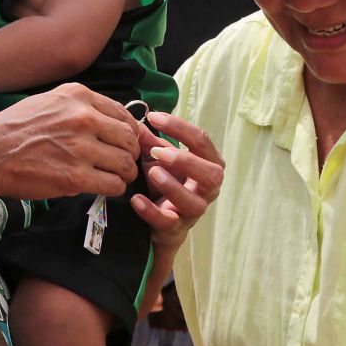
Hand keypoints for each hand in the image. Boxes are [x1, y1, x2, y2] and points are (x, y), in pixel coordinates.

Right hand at [0, 83, 141, 200]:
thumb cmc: (14, 130)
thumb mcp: (48, 101)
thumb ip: (78, 107)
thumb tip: (108, 121)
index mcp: (78, 96)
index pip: (123, 113)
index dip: (130, 132)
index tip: (125, 143)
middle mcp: (84, 118)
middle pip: (129, 138)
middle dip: (130, 153)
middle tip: (123, 163)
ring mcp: (81, 148)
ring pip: (125, 163)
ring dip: (125, 173)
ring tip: (117, 177)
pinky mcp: (76, 177)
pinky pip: (113, 184)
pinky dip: (115, 189)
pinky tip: (106, 188)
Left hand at [133, 111, 223, 250]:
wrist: (162, 222)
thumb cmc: (166, 183)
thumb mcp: (158, 159)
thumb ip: (149, 142)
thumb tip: (134, 121)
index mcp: (209, 164)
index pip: (202, 141)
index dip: (179, 127)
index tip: (153, 117)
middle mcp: (208, 188)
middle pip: (211, 173)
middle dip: (185, 161)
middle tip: (157, 152)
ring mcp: (195, 210)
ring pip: (194, 202)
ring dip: (172, 186)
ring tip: (152, 173)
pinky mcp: (176, 228)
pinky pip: (168, 221)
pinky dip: (151, 211)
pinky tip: (136, 200)